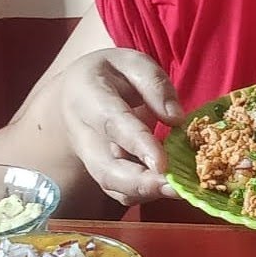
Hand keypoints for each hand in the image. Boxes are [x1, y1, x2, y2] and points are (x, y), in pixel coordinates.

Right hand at [60, 48, 185, 205]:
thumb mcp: (131, 62)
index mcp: (88, 98)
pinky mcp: (103, 173)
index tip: (162, 164)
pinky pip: (122, 191)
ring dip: (146, 194)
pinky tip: (173, 188)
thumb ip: (154, 84)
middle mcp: (84, 135)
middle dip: (141, 184)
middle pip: (106, 169)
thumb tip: (176, 118)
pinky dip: (146, 195)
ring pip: (113, 186)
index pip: (113, 125)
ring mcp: (91, 159)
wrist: (75, 93)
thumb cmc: (108, 74)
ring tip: (180, 191)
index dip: (137, 145)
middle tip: (176, 188)